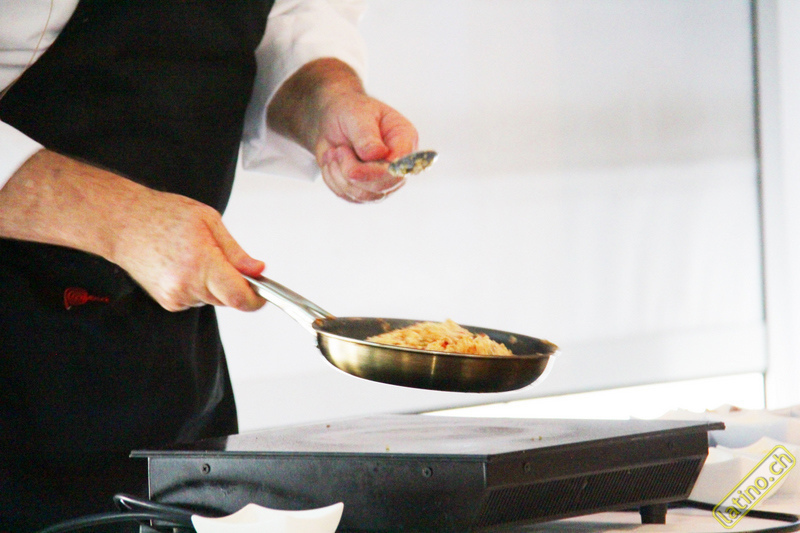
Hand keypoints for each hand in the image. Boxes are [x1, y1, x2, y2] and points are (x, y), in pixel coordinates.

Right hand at [112, 187, 266, 311]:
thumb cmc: (162, 215)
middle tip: (220, 256)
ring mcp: (176, 296)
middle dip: (234, 282)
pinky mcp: (169, 302)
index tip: (263, 293)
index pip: (239, 297)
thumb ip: (235, 252)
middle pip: (229, 298)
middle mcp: (188, 285)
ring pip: (213, 298)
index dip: (257, 299)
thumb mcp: (209, 221)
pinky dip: (198, 286)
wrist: (123, 224)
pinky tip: (182, 266)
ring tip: (194, 256)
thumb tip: (257, 270)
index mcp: (202, 263)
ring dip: (214, 284)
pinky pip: (197, 299)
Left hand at [268, 58, 418, 202]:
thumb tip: (376, 154)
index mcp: (405, 140)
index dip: (379, 170)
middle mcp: (398, 164)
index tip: (354, 155)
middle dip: (353, 171)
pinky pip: (349, 196)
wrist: (332, 119)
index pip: (402, 167)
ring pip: (364, 195)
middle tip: (339, 150)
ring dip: (341, 175)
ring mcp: (383, 180)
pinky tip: (333, 162)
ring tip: (335, 152)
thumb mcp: (357, 114)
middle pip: (383, 186)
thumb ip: (367, 135)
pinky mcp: (365, 190)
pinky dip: (334, 180)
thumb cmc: (350, 111)